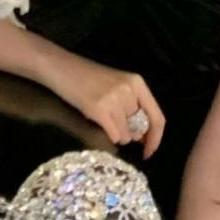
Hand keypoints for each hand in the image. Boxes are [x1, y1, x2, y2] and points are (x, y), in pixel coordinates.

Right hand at [40, 51, 164, 158]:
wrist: (62, 68)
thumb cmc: (89, 78)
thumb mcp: (117, 85)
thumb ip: (133, 105)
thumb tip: (143, 136)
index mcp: (137, 83)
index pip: (157, 117)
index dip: (155, 138)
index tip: (149, 151)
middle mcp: (129, 90)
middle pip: (140, 128)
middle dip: (131, 134)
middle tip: (117, 127)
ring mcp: (114, 99)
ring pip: (126, 135)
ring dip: (118, 135)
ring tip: (105, 121)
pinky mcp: (99, 109)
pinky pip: (113, 135)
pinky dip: (109, 136)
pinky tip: (99, 123)